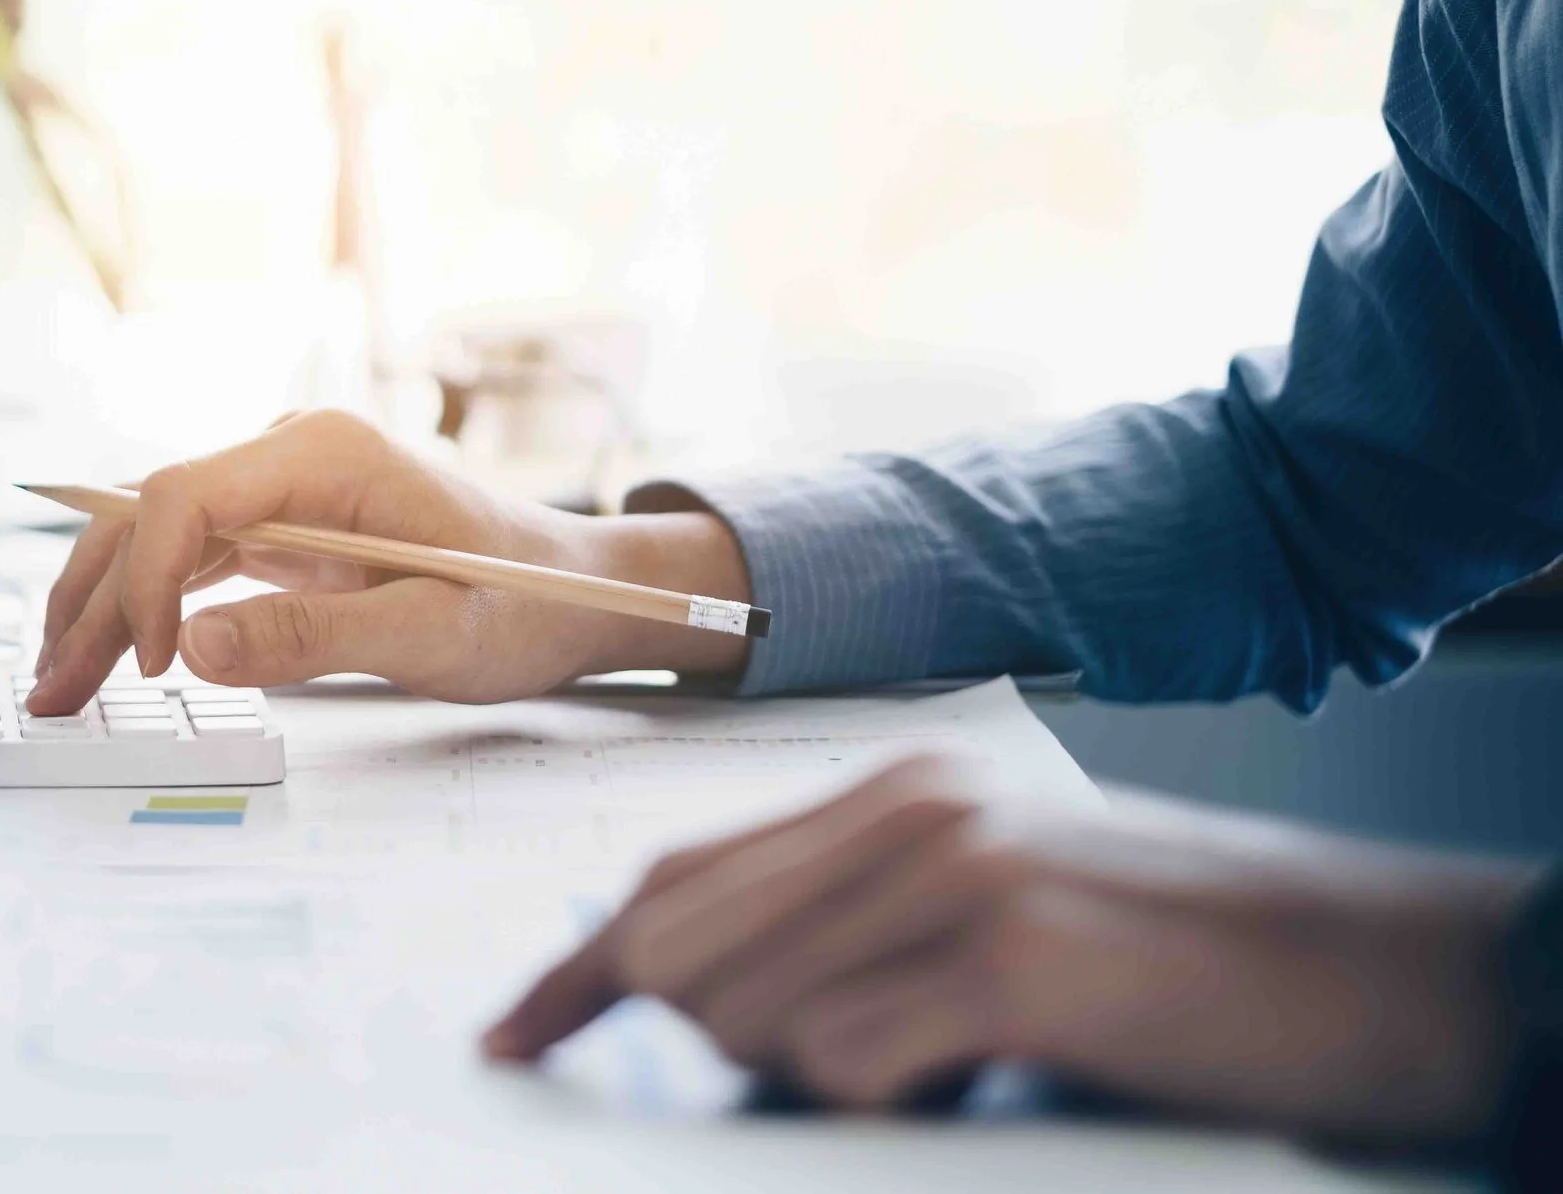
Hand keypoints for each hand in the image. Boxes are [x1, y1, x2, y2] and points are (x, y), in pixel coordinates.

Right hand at [24, 410, 750, 715]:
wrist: (574, 589)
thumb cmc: (523, 603)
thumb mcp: (431, 634)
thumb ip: (314, 640)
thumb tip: (196, 649)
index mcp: (326, 452)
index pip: (185, 494)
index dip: (145, 580)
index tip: (147, 666)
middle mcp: (290, 451)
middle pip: (152, 513)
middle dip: (93, 601)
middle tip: (49, 693)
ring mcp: (279, 485)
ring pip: (157, 536)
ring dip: (102, 607)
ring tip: (54, 686)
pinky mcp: (279, 524)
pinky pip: (189, 557)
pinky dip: (144, 608)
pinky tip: (107, 659)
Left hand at [484, 753, 1535, 1144]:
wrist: (1379, 970)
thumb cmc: (1182, 957)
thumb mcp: (999, 904)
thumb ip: (858, 924)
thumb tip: (704, 1003)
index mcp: (893, 792)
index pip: (679, 876)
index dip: (581, 966)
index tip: (512, 1037)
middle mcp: (908, 813)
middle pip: (682, 942)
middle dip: (672, 1039)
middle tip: (717, 1092)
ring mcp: (958, 878)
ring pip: (745, 1009)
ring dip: (784, 1076)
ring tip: (904, 1074)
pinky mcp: (1012, 962)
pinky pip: (846, 1060)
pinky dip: (868, 1099)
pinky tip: (951, 1082)